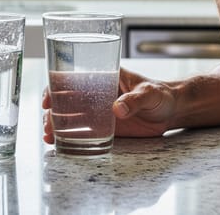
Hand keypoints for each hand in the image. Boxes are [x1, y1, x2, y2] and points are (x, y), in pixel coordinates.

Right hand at [42, 68, 176, 143]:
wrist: (171, 111)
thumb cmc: (160, 94)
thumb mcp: (150, 93)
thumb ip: (135, 100)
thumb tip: (118, 109)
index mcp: (102, 77)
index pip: (72, 78)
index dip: (55, 87)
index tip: (48, 99)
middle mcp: (94, 93)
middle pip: (65, 100)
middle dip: (52, 111)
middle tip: (48, 124)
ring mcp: (97, 111)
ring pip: (69, 117)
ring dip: (56, 125)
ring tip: (49, 137)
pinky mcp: (103, 127)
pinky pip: (81, 131)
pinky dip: (68, 137)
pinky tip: (58, 143)